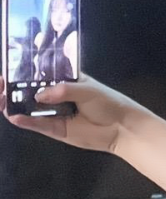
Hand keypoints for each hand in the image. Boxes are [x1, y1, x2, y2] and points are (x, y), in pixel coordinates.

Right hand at [1, 73, 139, 152]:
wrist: (122, 128)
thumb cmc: (108, 103)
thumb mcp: (88, 90)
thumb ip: (63, 91)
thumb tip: (38, 95)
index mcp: (66, 81)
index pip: (42, 74)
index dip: (25, 71)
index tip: (9, 68)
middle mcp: (56, 96)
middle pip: (30, 91)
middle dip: (14, 87)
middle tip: (0, 84)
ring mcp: (54, 113)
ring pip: (29, 108)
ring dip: (13, 103)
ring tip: (0, 97)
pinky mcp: (55, 129)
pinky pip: (36, 124)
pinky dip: (24, 121)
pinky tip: (13, 115)